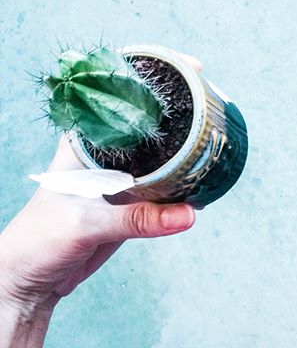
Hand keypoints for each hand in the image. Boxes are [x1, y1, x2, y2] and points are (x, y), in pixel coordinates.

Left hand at [0, 54, 203, 315]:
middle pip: (146, 125)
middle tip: (211, 103)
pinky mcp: (128, 206)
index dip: (154, 79)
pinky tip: (198, 181)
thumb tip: (188, 214)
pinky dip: (181, 184)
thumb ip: (138, 218)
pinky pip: (161, 188)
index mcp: (84, 145)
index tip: (189, 68)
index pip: (120, 100)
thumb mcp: (87, 224)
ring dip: (182, 149)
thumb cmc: (41, 240)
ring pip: (157, 157)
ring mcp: (117, 181)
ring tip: (213, 137)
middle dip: (178, 111)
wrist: (32, 279)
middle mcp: (102, 157)